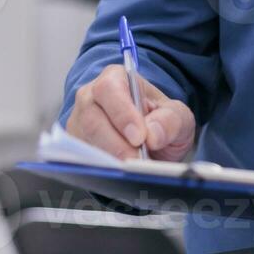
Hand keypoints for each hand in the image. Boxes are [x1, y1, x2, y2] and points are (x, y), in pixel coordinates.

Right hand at [65, 64, 195, 160]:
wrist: (151, 141)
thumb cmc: (160, 120)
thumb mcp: (177, 115)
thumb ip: (171, 120)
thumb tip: (153, 135)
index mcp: (116, 78)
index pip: (110, 89)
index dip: (122, 113)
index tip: (139, 137)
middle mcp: (91, 96)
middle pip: (92, 118)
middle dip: (115, 143)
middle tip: (135, 161)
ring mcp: (79, 122)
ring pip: (84, 141)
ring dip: (108, 158)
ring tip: (131, 171)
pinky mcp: (76, 146)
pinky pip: (80, 159)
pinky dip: (99, 168)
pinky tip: (118, 175)